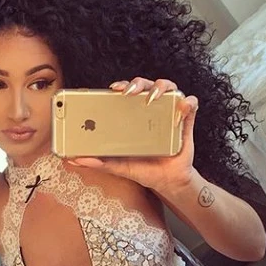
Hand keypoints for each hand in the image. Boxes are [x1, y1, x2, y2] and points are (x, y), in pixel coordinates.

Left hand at [64, 77, 198, 191]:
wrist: (168, 181)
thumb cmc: (144, 170)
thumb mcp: (120, 166)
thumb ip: (99, 163)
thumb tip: (74, 161)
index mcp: (135, 117)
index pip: (128, 93)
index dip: (121, 86)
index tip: (112, 89)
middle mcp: (152, 111)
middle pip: (146, 85)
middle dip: (137, 83)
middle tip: (129, 93)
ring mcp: (170, 113)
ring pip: (168, 87)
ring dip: (160, 87)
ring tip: (153, 98)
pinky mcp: (186, 120)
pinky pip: (191, 104)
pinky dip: (188, 102)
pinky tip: (183, 107)